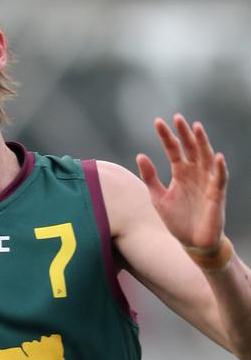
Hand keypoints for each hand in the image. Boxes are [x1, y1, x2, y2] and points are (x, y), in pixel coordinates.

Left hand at [136, 114, 227, 249]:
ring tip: (196, 127)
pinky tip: (217, 156)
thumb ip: (150, 177)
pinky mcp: (216, 195)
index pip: (174, 149)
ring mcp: (207, 182)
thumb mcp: (158, 197)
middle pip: (191, 148)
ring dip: (202, 142)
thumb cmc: (177, 219)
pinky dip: (219, 168)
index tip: (158, 122)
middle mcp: (195, 173)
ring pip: (206, 157)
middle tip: (177, 118)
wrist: (192, 242)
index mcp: (180, 172)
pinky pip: (219, 178)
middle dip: (184, 133)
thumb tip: (140, 155)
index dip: (167, 136)